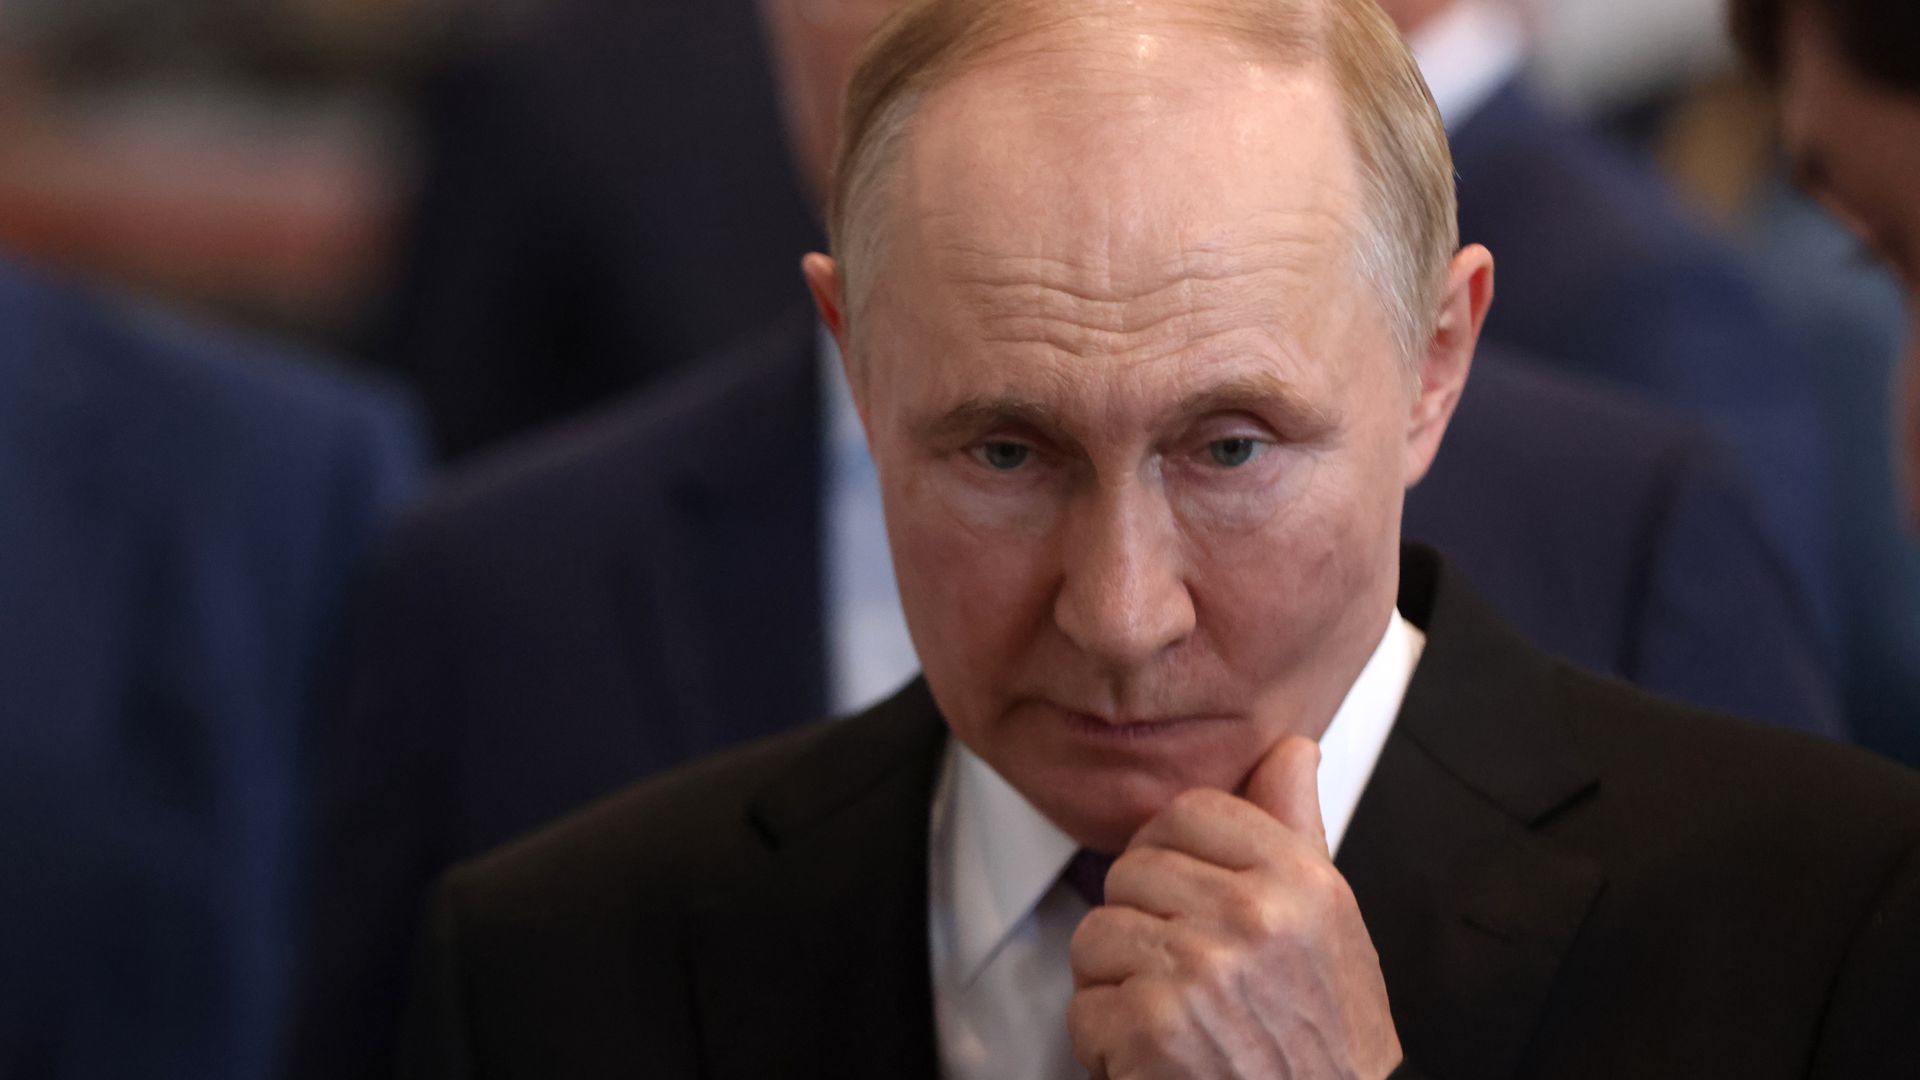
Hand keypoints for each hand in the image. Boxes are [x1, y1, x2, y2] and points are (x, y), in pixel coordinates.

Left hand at [1066, 736, 1402, 1079]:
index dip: (1169, 853)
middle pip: (1130, 872)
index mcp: (1299, 882)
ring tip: (1173, 1020)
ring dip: (1118, 989)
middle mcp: (1251, 917)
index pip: (1189, 811)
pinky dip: (1107, 1048)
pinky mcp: (1152, 1028)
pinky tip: (1156, 1060)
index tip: (1180, 895)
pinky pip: (1083, 1009)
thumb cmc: (1327, 1047)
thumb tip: (1291, 751)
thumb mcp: (1332, 929)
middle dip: (1141, 928)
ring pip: (1096, 936)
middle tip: (1185, 978)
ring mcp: (1198, 971)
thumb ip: (1298, 832)